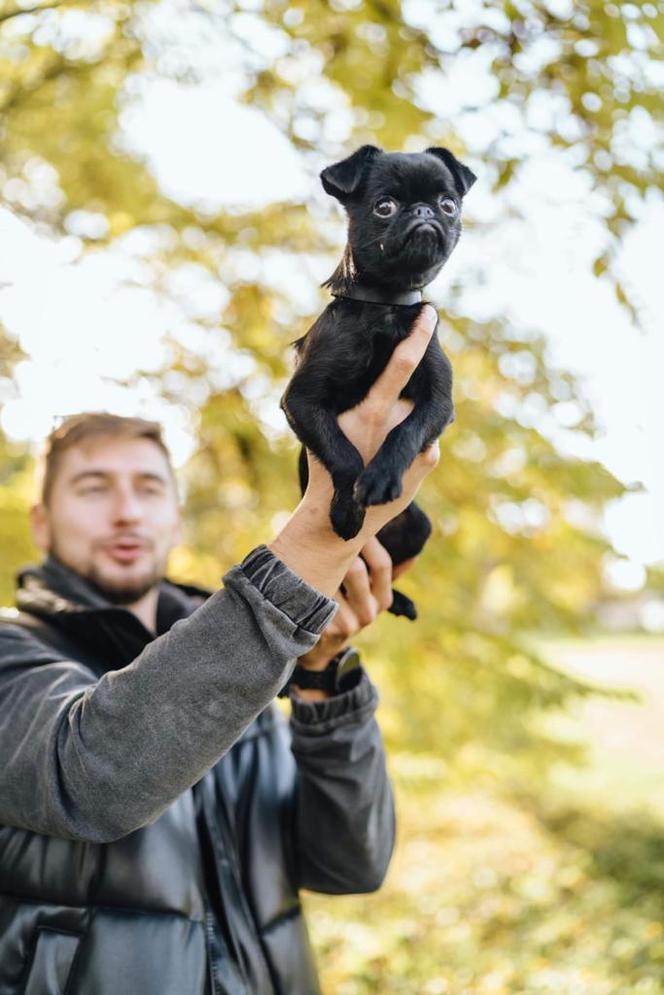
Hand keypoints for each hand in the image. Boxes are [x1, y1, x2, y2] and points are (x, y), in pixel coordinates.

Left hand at [292, 539, 417, 699]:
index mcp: (382, 600)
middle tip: (323, 527)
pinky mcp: (323, 631)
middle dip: (338, 547)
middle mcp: (368, 614)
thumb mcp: (367, 593)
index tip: (352, 521)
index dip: (368, 540)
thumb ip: (383, 574)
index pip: (382, 564)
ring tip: (306, 549)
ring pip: (330, 580)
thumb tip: (413, 554)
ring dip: (316, 563)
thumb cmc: (343, 607)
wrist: (319, 649)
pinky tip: (296, 573)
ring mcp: (346, 625)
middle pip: (356, 569)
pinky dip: (304, 581)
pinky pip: (311, 596)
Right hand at [303, 304, 439, 542]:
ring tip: (380, 440)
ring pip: (418, 412)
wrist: (343, 515)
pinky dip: (411, 439)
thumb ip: (352, 397)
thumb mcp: (331, 424)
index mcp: (371, 412)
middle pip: (410, 390)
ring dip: (407, 417)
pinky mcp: (429, 458)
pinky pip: (423, 436)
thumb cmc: (328, 465)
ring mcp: (420, 443)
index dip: (417, 337)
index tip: (428, 312)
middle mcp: (399, 425)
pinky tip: (391, 455)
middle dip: (404, 392)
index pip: (399, 366)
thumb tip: (355, 362)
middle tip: (382, 406)